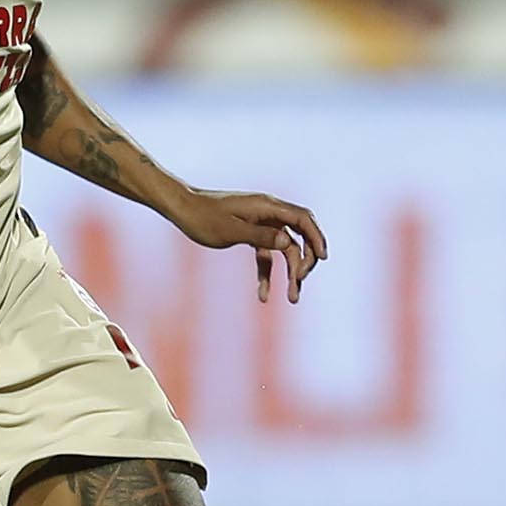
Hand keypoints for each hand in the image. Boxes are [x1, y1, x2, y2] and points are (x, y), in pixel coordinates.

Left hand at [170, 188, 326, 303]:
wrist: (182, 209)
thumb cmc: (204, 218)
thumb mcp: (231, 230)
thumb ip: (260, 236)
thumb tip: (289, 243)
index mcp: (268, 206)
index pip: (303, 219)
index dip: (317, 237)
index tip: (323, 258)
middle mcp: (268, 213)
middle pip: (299, 236)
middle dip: (304, 261)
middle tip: (299, 283)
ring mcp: (260, 223)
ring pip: (284, 249)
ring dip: (289, 272)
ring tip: (292, 298)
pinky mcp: (250, 234)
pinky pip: (265, 255)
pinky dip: (266, 273)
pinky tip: (263, 295)